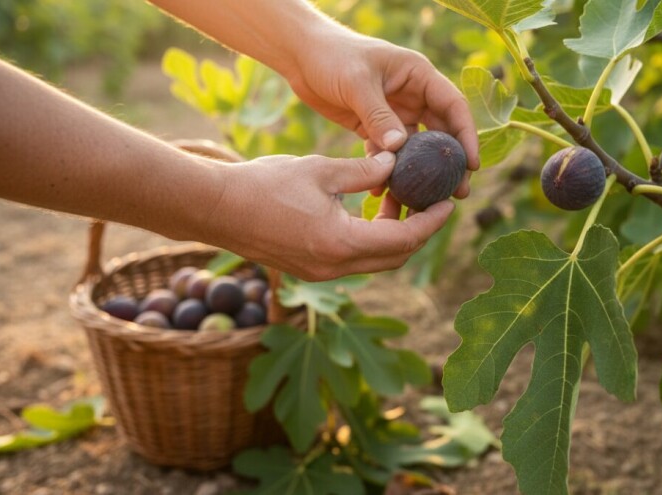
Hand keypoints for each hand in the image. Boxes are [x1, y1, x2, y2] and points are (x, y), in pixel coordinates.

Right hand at [203, 151, 454, 280]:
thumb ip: (364, 169)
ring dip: (393, 238)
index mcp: (342, 243)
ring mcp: (320, 273)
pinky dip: (369, 241)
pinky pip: (352, 261)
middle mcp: (335, 268)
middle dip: (418, 233)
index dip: (431, 222)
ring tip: (401, 203)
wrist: (214, 209)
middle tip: (430, 203)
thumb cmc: (264, 184)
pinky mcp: (308, 269)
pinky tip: (368, 213)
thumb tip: (396, 163)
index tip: (447, 203)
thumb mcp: (321, 169)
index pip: (404, 239)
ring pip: (374, 262)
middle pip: (395, 258)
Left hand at [282, 30, 478, 197]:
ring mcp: (395, 113)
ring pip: (415, 149)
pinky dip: (386, 173)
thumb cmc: (333, 56)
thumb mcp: (356, 82)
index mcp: (419, 76)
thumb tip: (399, 148)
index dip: (466, 136)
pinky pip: (387, 155)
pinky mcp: (375, 128)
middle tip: (458, 193)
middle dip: (449, 164)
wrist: (302, 56)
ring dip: (419, 175)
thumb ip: (378, 115)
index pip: (453, 106)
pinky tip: (382, 194)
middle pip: (441, 133)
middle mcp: (413, 95)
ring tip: (423, 202)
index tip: (471, 165)